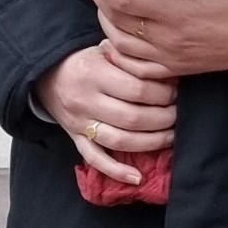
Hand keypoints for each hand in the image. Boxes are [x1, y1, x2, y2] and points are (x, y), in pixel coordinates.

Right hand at [33, 43, 177, 186]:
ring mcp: (79, 124)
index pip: (137, 90)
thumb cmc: (87, 62)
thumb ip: (131, 58)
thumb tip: (167, 67)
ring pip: (119, 141)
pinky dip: (116, 171)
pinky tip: (138, 177)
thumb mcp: (105, 50)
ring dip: (151, 142)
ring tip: (172, 136)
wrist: (48, 77)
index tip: (177, 93)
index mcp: (94, 75)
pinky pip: (95, 159)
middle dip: (163, 118)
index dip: (163, 94)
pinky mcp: (75, 140)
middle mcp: (85, 101)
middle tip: (179, 113)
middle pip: (132, 118)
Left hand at [68, 0, 227, 79]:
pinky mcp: (177, 69)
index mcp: (176, 15)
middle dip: (97, 1)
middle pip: (115, 23)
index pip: (123, 1)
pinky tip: (117, 41)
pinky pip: (136, 67)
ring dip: (106, 25)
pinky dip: (119, 53)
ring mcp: (170, 59)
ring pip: (121, 45)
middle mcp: (167, 41)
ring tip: (104, 5)